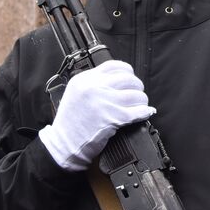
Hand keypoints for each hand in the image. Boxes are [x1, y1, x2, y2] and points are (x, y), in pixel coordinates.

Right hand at [38, 61, 154, 171]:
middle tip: (137, 94)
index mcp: (85, 79)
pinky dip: (145, 112)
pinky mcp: (113, 118)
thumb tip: (118, 79)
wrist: (64, 143)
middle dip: (137, 87)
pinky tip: (145, 113)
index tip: (130, 78)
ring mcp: (105, 102)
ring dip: (142, 101)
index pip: (114, 66)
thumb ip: (93, 83)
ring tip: (140, 106)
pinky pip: (137, 112)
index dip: (127, 71)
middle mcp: (95, 87)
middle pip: (129, 79)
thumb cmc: (70, 122)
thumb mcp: (76, 92)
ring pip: (136, 95)